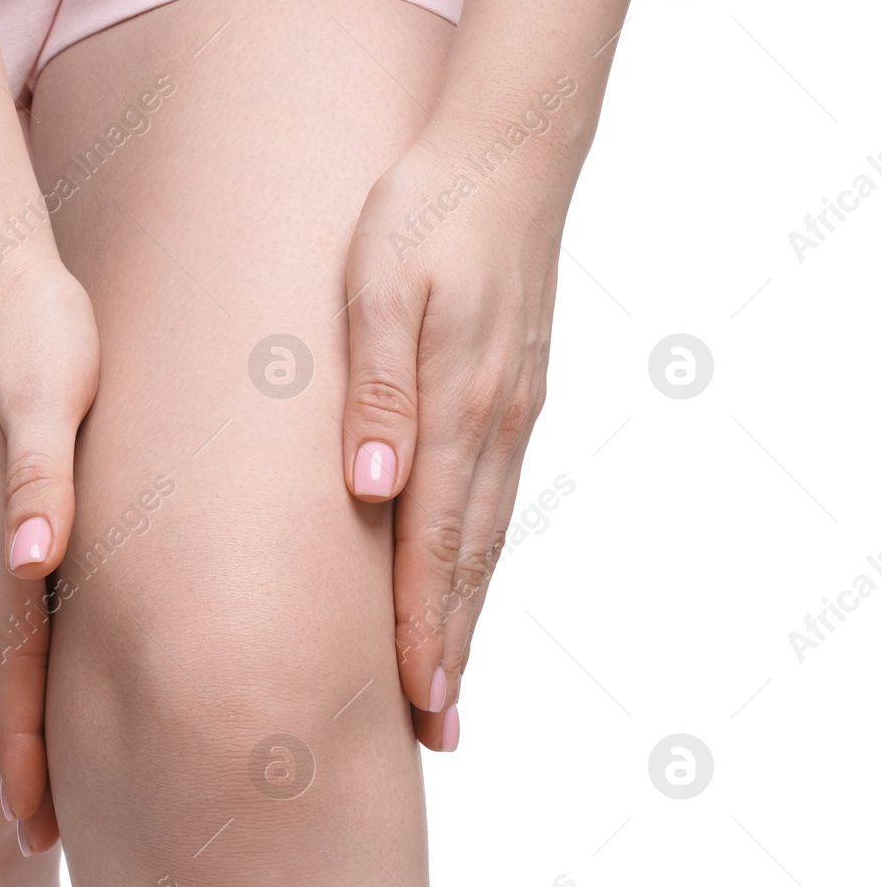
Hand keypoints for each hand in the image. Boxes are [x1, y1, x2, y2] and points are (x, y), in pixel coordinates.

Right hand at [0, 251, 99, 852]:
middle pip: (14, 676)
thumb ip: (37, 483)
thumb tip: (31, 564)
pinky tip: (56, 672)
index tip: (34, 829)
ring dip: (29, 718)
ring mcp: (4, 530)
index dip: (25, 751)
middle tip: (41, 841)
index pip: (17, 669)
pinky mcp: (20, 506)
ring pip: (19, 647)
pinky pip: (31, 603)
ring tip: (49, 782)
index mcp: (6, 538)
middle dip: (25, 760)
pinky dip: (39, 659)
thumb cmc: (35, 338)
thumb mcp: (42, 403)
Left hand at [341, 120, 571, 751]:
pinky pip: (496, 501)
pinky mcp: (513, 397)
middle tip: (436, 733)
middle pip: (469, 562)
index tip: (413, 701)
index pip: (434, 545)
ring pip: (488, 539)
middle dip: (450, 649)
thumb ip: (376, 391)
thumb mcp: (376, 288)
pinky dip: (480, 561)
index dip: (423, 628)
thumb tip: (372, 490)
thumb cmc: (421, 212)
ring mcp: (511, 414)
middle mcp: (493, 426)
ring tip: (448, 689)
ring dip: (467, 616)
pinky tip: (465, 586)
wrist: (503, 153)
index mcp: (455, 408)